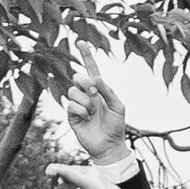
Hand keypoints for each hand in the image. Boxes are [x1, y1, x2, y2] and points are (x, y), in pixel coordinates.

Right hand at [62, 50, 130, 164]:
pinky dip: (81, 111)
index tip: (81, 42)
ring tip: (93, 113)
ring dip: (86, 101)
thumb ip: (109, 91)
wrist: (110, 146)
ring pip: (73, 91)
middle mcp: (86, 94)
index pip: (90, 69)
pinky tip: (87, 119)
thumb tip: (96, 78)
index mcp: (98, 89)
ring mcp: (77, 104)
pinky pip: (71, 104)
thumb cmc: (116, 126)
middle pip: (77, 76)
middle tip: (95, 94)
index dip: (86, 55)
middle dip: (86, 82)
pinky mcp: (71, 115)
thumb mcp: (119, 106)